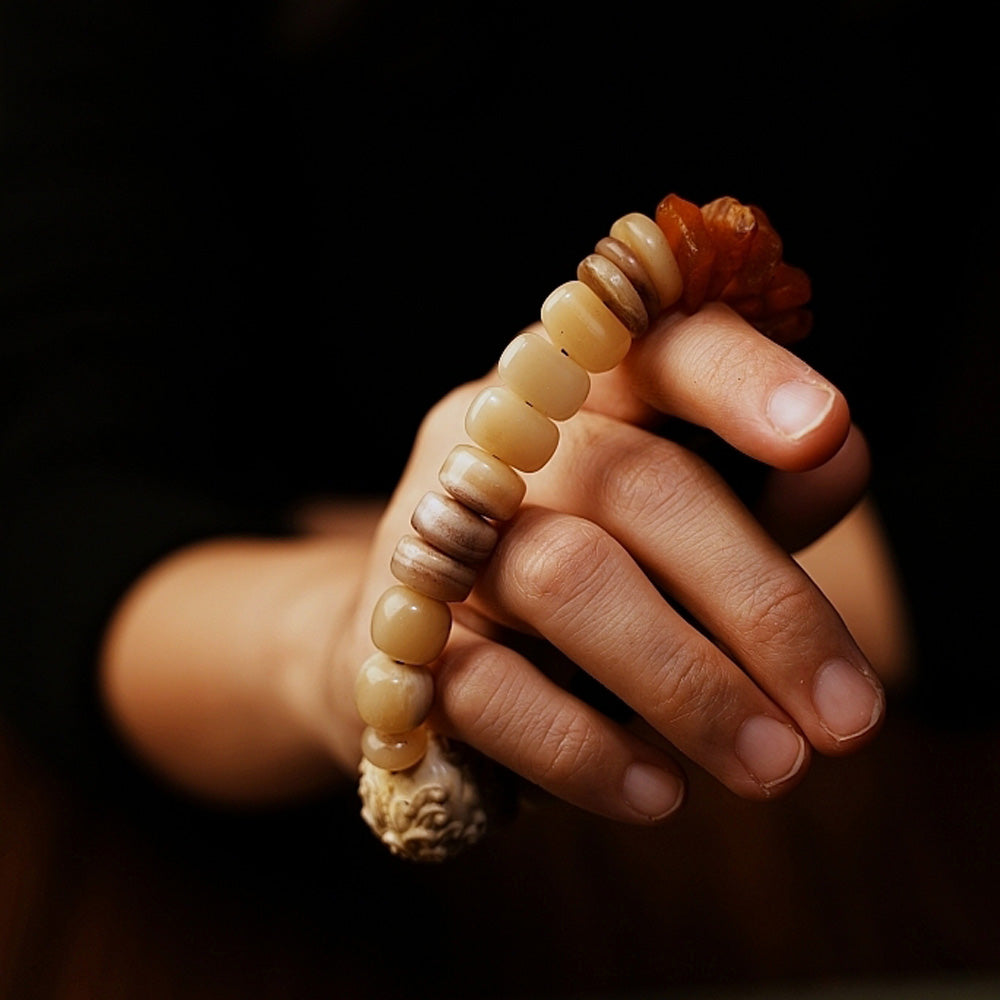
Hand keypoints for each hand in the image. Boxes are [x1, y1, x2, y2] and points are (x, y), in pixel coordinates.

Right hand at [336, 302, 883, 823]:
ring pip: (566, 581)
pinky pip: (488, 688)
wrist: (423, 647)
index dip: (739, 380)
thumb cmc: (583, 570)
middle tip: (849, 719)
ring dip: (687, 684)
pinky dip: (583, 748)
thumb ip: (756, 492)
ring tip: (774, 766)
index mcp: (583, 388)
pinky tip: (656, 791)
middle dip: (759, 604)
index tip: (825, 431)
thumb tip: (842, 458)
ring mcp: (438, 535)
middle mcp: (503, 438)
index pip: (658, 347)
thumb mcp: (677, 522)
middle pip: (635, 485)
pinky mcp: (397, 639)